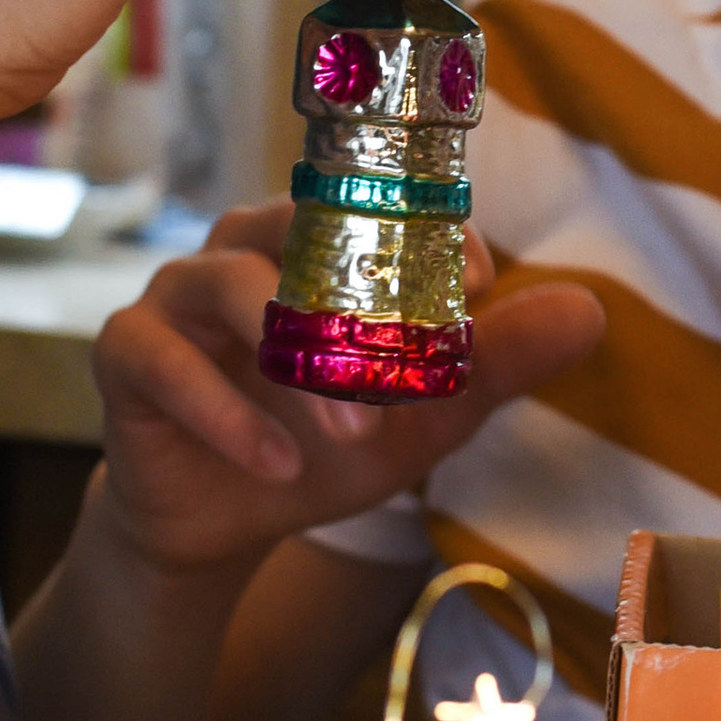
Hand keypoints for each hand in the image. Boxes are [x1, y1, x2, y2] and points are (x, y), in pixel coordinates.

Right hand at [88, 202, 605, 582]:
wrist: (223, 519)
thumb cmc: (323, 442)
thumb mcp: (423, 413)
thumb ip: (494, 362)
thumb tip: (592, 311)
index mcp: (317, 239)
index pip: (376, 201)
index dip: (430, 234)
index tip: (478, 291)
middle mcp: (243, 246)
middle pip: (296, 229)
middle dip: (357, 299)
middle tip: (413, 372)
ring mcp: (178, 292)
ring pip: (228, 286)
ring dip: (294, 363)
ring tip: (351, 436)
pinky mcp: (128, 351)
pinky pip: (162, 362)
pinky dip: (225, 415)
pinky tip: (279, 468)